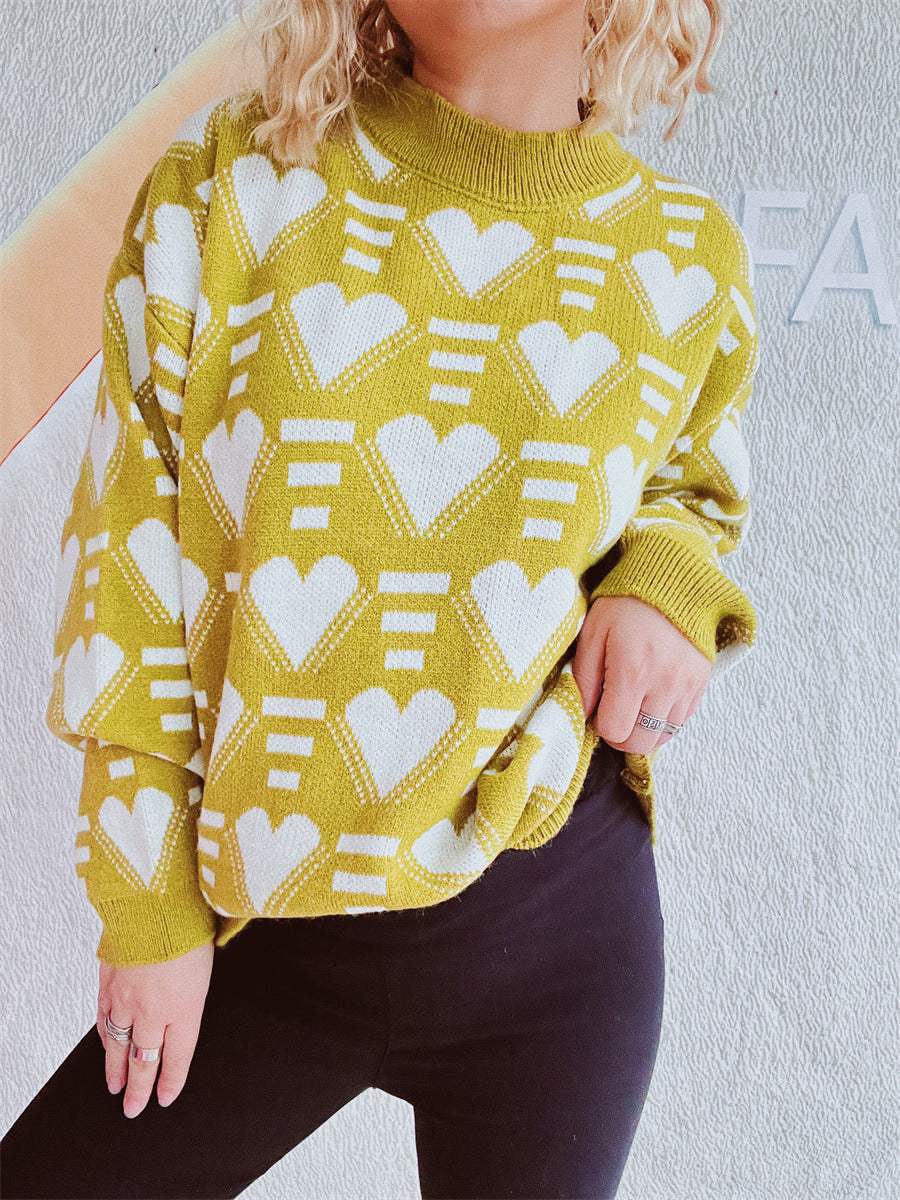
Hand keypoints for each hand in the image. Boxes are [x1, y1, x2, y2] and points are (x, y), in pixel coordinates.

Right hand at [96, 938, 214, 1117]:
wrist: (153, 904)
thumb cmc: (189, 926)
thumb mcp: (208, 962)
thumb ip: (198, 989)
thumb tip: (194, 1000)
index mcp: (185, 1008)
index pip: (178, 1057)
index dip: (171, 1081)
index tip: (165, 1099)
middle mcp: (154, 1011)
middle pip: (145, 1060)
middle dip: (140, 1088)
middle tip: (134, 1108)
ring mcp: (127, 1000)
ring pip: (119, 1046)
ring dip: (116, 1070)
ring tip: (115, 1087)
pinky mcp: (108, 984)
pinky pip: (104, 1020)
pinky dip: (105, 1038)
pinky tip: (107, 1047)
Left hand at [572, 594, 711, 754]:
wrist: (672, 580)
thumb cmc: (625, 604)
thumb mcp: (593, 633)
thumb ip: (583, 678)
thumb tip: (583, 713)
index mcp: (632, 671)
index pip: (614, 730)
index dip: (599, 725)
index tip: (597, 708)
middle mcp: (663, 684)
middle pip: (640, 743)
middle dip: (621, 735)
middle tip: (613, 712)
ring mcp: (686, 686)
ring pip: (662, 737)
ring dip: (643, 728)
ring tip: (633, 703)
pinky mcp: (701, 683)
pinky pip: (681, 721)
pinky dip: (663, 719)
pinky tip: (651, 697)